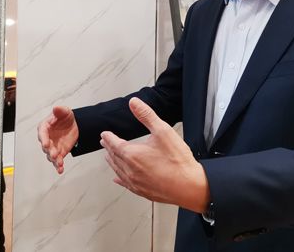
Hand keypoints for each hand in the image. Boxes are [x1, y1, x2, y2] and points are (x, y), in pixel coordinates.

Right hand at [38, 106, 78, 173]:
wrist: (73, 124)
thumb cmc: (64, 117)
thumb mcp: (64, 111)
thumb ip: (60, 110)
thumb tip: (56, 108)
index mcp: (44, 127)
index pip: (42, 133)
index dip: (43, 139)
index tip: (46, 143)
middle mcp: (46, 138)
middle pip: (45, 147)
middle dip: (49, 151)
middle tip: (54, 154)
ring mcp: (52, 147)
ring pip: (50, 155)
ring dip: (54, 160)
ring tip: (59, 163)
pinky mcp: (59, 153)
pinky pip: (57, 161)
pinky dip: (58, 166)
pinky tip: (60, 170)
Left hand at [100, 97, 209, 212]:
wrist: (190, 186)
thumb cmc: (178, 161)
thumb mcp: (162, 131)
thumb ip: (146, 115)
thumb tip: (134, 103)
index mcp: (132, 155)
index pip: (114, 144)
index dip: (108, 137)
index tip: (104, 134)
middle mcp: (130, 170)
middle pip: (114, 157)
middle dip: (109, 148)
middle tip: (105, 143)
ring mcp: (136, 183)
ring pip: (118, 171)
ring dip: (112, 162)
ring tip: (109, 157)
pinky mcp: (143, 191)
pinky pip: (125, 184)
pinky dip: (119, 178)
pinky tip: (118, 179)